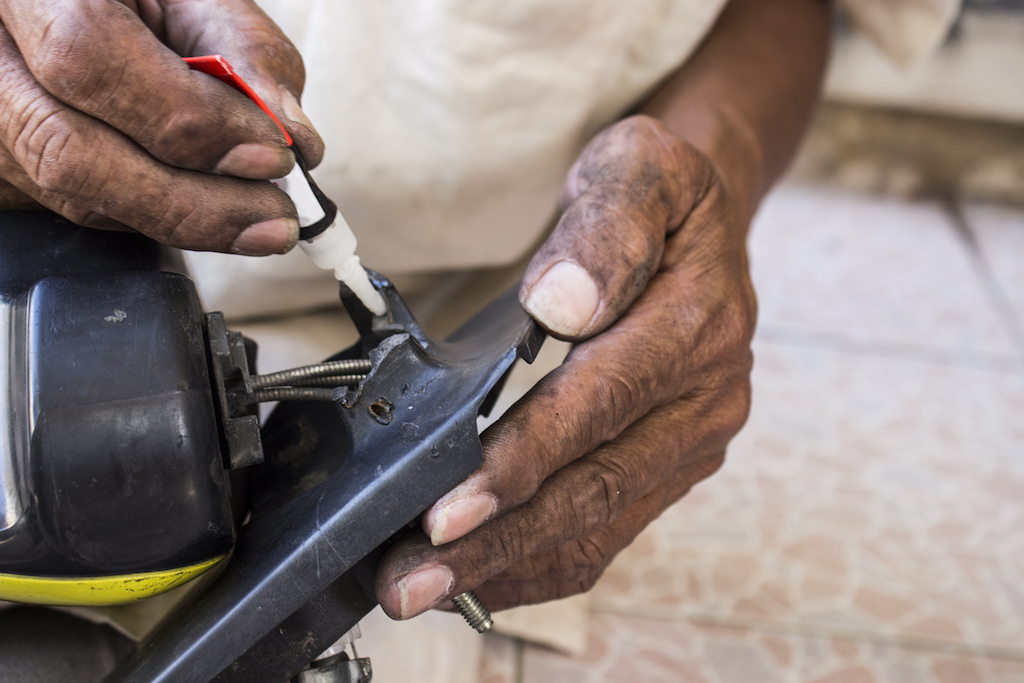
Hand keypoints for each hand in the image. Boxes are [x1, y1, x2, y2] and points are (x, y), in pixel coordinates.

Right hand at [0, 0, 323, 254]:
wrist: (72, 11)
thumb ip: (245, 52)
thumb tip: (295, 137)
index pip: (91, 57)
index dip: (189, 119)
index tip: (273, 152)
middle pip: (70, 151)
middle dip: (192, 200)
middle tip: (276, 215)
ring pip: (74, 197)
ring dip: (183, 223)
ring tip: (260, 223)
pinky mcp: (3, 170)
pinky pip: (81, 212)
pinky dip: (156, 218)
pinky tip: (205, 209)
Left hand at [375, 115, 756, 617]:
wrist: (702, 226)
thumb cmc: (658, 195)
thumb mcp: (639, 170)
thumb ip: (606, 227)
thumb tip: (563, 304)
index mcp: (698, 323)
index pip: (600, 403)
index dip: (524, 458)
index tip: (450, 506)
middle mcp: (705, 397)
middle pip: (595, 486)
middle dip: (498, 539)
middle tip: (410, 577)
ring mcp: (691, 440)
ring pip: (597, 523)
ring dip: (508, 564)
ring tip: (423, 588)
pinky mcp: (670, 464)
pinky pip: (608, 530)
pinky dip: (541, 563)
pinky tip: (479, 577)